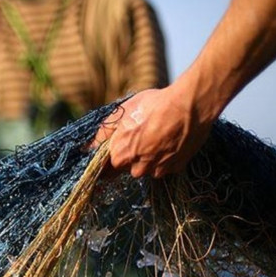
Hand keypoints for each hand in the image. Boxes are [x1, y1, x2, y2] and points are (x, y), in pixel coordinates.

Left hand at [93, 88, 213, 177]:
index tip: (114, 154)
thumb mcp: (121, 113)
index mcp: (119, 156)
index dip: (109, 161)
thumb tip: (87, 148)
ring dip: (149, 158)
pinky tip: (169, 140)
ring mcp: (158, 170)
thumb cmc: (152, 105)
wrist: (188, 106)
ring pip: (147, 168)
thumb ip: (103, 134)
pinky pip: (164, 166)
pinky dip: (165, 157)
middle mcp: (137, 169)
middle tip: (140, 135)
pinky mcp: (176, 168)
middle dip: (131, 156)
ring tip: (157, 136)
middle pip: (128, 168)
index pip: (106, 170)